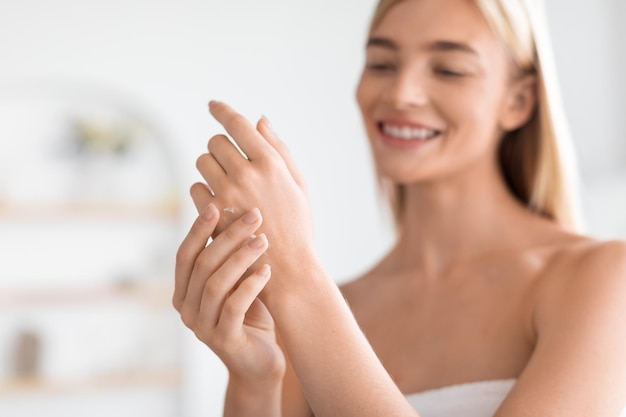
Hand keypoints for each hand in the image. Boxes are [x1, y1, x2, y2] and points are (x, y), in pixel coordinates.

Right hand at [173, 204, 285, 384]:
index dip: (198, 230)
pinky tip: (268, 270)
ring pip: (216, 284)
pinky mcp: (224, 341)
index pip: (184, 255)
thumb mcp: (236, 282)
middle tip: (253, 216)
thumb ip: (228, 257)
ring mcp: (203, 327)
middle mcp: (187, 310)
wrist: (261, 361)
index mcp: (183, 293)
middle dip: (228, 236)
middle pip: (202, 265)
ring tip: (264, 240)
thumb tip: (234, 210)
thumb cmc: (250, 314)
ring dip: (241, 257)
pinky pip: (235, 307)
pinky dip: (251, 285)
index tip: (216, 205)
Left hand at [191, 101, 318, 292]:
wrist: (287, 269)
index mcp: (271, 163)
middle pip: (216, 142)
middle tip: (230, 163)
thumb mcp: (298, 184)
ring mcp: (227, 194)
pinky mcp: (212, 214)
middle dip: (220, 148)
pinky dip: (204, 191)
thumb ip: (279, 149)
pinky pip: (196, 188)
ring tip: (225, 184)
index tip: (213, 105)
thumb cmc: (297, 225)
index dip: (222, 111)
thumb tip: (260, 119)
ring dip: (210, 167)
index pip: (238, 124)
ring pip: (202, 162)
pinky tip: (219, 203)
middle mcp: (247, 174)